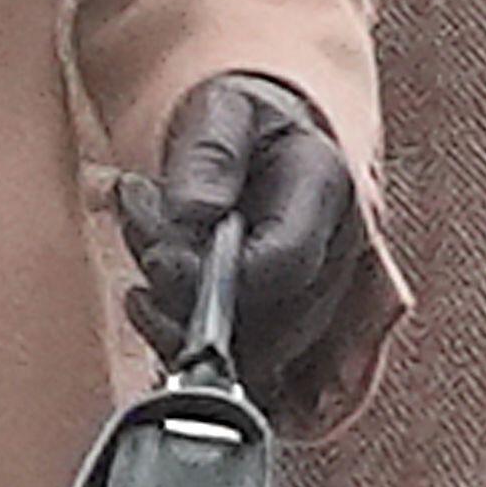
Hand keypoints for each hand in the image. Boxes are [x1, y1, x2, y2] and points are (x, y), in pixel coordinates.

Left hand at [115, 72, 391, 420]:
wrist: (263, 142)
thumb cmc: (242, 124)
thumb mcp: (219, 110)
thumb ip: (207, 155)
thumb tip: (192, 215)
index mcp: (328, 189)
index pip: (286, 263)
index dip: (215, 279)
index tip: (158, 257)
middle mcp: (339, 254)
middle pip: (276, 327)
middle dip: (190, 306)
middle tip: (146, 253)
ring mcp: (325, 301)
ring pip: (261, 360)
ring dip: (183, 330)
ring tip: (148, 265)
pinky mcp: (299, 335)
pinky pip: (255, 377)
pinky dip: (194, 353)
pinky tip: (158, 311)